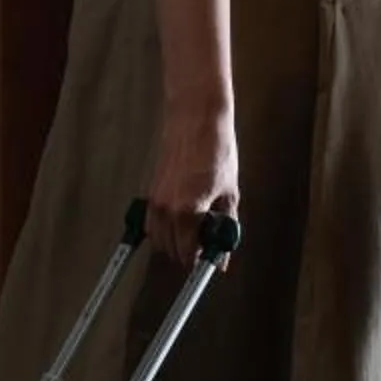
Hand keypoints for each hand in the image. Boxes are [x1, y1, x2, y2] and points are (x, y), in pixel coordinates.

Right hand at [143, 95, 239, 271]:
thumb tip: (223, 252)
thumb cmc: (215, 149)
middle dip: (189, 252)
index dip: (200, 262)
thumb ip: (225, 226)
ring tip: (197, 228)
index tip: (211, 261)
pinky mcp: (151, 191)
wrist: (196, 118)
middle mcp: (167, 208)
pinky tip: (181, 219)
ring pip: (158, 238)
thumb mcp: (230, 191)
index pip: (188, 254)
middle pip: (171, 250)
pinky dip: (163, 228)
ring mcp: (156, 200)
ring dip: (175, 241)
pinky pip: (151, 222)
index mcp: (189, 210)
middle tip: (208, 241)